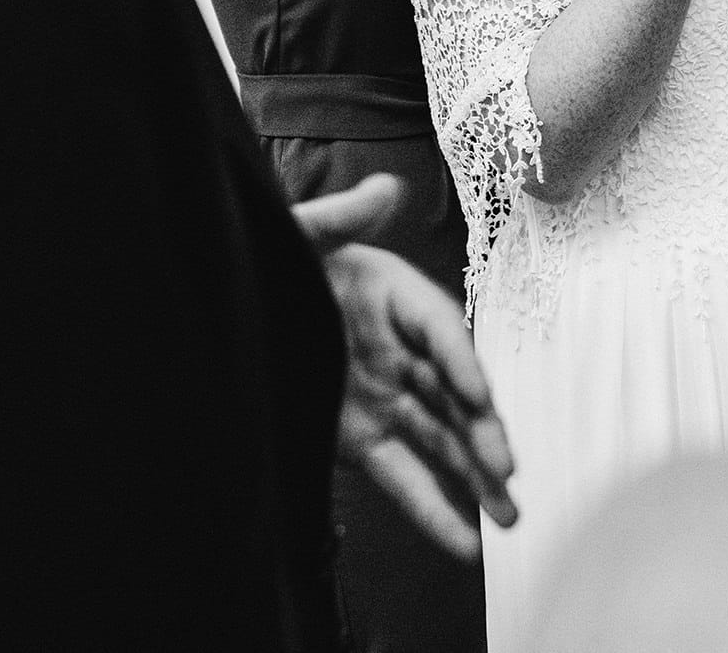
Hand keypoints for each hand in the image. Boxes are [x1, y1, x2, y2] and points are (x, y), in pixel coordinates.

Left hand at [295, 176, 518, 554]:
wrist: (216, 306)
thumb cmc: (267, 264)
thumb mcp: (297, 235)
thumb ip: (339, 216)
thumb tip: (385, 185)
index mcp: (391, 296)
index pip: (438, 330)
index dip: (460, 362)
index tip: (478, 395)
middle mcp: (398, 351)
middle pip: (452, 393)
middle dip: (482, 432)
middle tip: (506, 468)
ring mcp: (384, 399)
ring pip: (441, 442)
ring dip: (477, 479)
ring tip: (511, 519)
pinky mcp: (361, 441)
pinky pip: (404, 476)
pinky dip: (432, 510)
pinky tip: (463, 542)